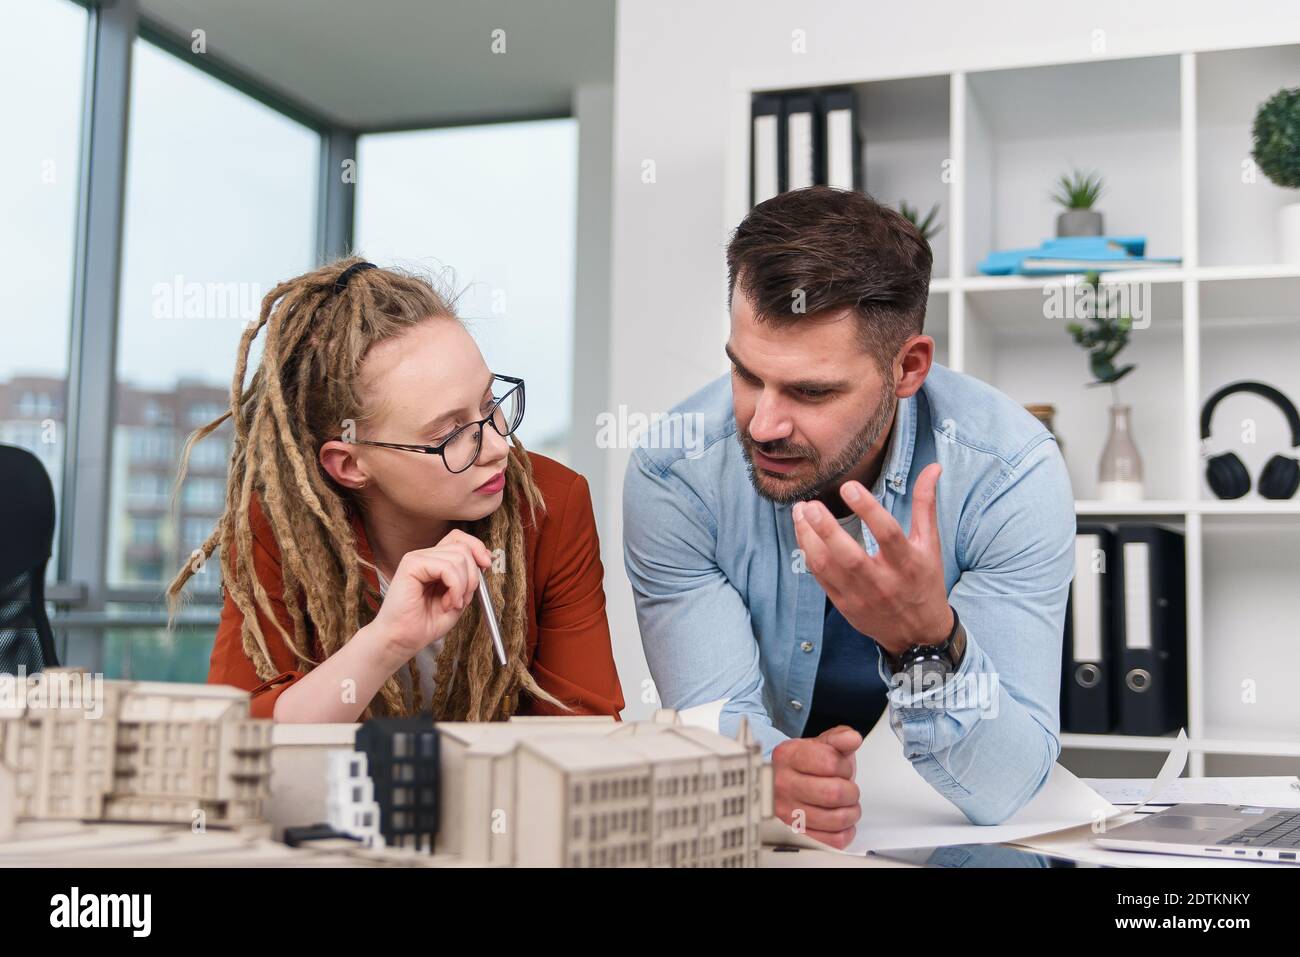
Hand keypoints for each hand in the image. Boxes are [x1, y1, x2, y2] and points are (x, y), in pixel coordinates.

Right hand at [369, 529, 492, 662]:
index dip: (477, 548)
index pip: (460, 539)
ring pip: (459, 557)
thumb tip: (486, 558)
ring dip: (463, 586)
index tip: (486, 566)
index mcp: (435, 561)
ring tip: (452, 604)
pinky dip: (455, 587)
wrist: (402, 640)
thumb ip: (470, 577)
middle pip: (463, 547)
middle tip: (464, 599)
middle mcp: (425, 555)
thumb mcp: (458, 598)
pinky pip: (447, 567)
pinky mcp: (411, 564)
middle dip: (473, 576)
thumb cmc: (426, 623)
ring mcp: (417, 558)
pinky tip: (447, 603)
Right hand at [772, 726, 861, 849]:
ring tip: (845, 805)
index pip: (829, 762)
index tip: (841, 768)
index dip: (844, 766)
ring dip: (850, 812)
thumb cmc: (806, 764)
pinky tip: (839, 822)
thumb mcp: (822, 744)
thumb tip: (852, 739)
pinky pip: (832, 841)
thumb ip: (839, 737)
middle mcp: (782, 784)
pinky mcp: (796, 834)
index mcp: (787, 756)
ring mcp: (786, 811)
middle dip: (851, 791)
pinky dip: (845, 832)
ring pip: (835, 819)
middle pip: (834, 793)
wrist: (786, 781)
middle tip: (848, 789)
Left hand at [792, 462, 951, 657]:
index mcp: (908, 563)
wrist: (918, 634)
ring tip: (800, 512)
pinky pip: (820, 577)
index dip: (868, 510)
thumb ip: (925, 505)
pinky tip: (802, 532)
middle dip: (827, 529)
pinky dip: (808, 553)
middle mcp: (883, 582)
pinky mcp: (844, 604)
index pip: (888, 533)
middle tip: (810, 504)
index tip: (849, 486)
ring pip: (828, 567)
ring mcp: (860, 596)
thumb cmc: (925, 582)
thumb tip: (933, 468)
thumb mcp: (930, 544)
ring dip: (809, 539)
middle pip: (850, 556)